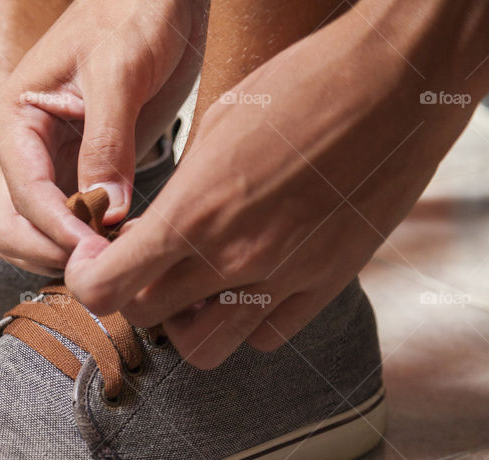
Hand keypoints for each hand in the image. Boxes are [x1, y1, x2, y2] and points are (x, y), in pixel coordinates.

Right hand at [0, 0, 201, 274]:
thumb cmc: (132, 13)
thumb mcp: (120, 71)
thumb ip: (109, 142)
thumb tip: (105, 211)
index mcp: (17, 120)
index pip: (24, 198)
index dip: (59, 230)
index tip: (100, 249)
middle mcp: (27, 150)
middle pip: (14, 231)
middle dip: (55, 252)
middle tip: (107, 259)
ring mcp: (54, 165)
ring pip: (38, 236)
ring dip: (70, 254)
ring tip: (121, 250)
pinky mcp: (84, 172)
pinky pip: (74, 223)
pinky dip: (93, 241)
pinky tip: (128, 237)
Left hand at [65, 0, 488, 367]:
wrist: (399, 81)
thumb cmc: (301, 86)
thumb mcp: (217, 128)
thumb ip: (179, 194)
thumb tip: (151, 232)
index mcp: (194, 212)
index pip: (105, 288)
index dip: (89, 279)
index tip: (96, 260)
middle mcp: (234, 259)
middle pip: (146, 319)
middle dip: (133, 296)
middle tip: (146, 264)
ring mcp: (284, 278)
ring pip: (204, 349)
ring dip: (187, 322)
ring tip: (197, 281)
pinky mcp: (328, 282)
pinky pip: (266, 336)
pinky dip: (245, 321)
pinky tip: (249, 283)